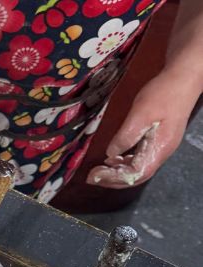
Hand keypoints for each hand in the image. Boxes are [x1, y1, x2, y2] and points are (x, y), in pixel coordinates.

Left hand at [87, 69, 199, 188]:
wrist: (183, 78)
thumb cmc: (162, 94)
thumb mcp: (140, 114)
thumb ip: (126, 136)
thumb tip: (110, 154)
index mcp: (160, 148)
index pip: (137, 174)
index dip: (115, 179)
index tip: (95, 176)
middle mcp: (162, 151)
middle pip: (138, 175)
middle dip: (114, 179)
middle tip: (92, 177)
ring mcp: (161, 145)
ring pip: (139, 167)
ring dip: (118, 171)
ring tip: (99, 170)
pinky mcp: (158, 138)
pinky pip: (141, 157)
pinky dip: (125, 161)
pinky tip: (113, 158)